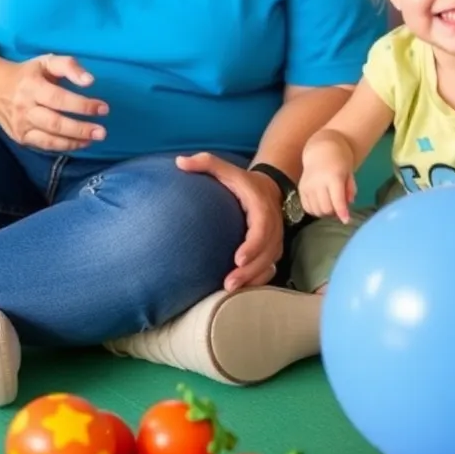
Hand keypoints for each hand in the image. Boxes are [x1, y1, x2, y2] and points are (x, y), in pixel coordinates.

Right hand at [0, 54, 107, 151]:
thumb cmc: (29, 74)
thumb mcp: (47, 62)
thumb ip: (69, 66)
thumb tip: (89, 81)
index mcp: (32, 87)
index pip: (59, 99)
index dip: (82, 105)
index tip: (103, 108)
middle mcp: (24, 108)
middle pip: (55, 122)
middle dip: (80, 129)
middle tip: (102, 132)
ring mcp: (21, 125)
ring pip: (49, 138)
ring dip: (74, 141)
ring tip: (94, 139)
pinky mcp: (20, 137)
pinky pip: (44, 145)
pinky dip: (63, 146)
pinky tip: (81, 143)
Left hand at [176, 152, 283, 292]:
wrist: (269, 188)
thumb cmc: (242, 182)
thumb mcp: (228, 169)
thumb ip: (206, 163)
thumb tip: (179, 162)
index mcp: (261, 207)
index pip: (262, 229)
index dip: (253, 245)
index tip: (237, 258)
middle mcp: (273, 226)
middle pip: (267, 253)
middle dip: (250, 271)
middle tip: (228, 284)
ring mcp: (275, 240)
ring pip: (269, 264)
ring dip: (252, 279)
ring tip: (230, 291)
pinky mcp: (272, 250)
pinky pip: (269, 269)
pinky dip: (257, 281)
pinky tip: (240, 292)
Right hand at [299, 138, 355, 222]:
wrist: (322, 149)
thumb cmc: (339, 160)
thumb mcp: (349, 172)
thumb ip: (350, 188)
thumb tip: (349, 204)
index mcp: (333, 177)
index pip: (337, 201)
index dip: (342, 213)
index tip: (346, 220)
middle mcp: (318, 182)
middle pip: (326, 208)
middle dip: (335, 213)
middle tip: (340, 209)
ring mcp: (307, 186)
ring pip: (316, 210)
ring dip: (325, 213)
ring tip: (331, 205)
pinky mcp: (300, 189)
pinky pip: (307, 207)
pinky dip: (315, 210)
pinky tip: (321, 204)